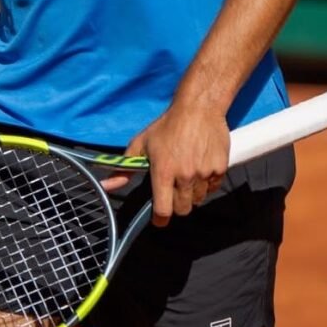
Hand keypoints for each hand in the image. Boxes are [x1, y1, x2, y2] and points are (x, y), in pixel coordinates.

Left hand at [102, 102, 229, 226]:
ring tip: (187, 176)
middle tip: (173, 191)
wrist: (199, 108)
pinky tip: (200, 168)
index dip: (160, 219)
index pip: (163, 210)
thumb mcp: (141, 143)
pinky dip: (207, 183)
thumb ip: (124, 168)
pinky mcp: (219, 169)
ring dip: (192, 194)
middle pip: (182, 209)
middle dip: (176, 205)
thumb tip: (106, 186)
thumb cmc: (167, 125)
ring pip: (198, 199)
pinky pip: (213, 187)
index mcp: (163, 172)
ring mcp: (204, 173)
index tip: (159, 219)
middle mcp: (184, 176)